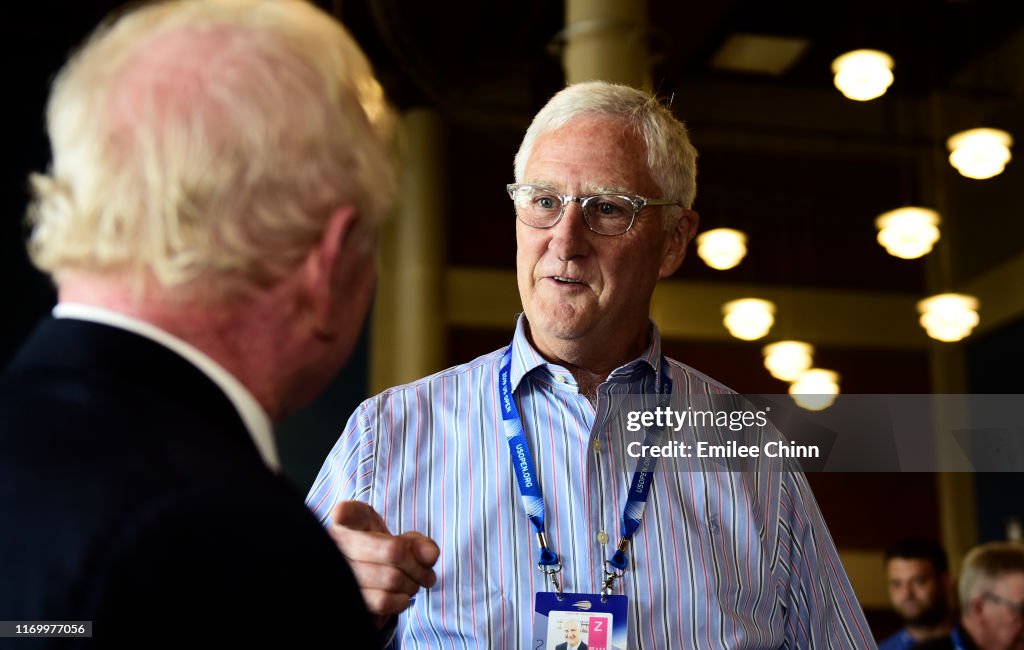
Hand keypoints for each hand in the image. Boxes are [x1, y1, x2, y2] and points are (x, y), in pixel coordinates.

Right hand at [329, 500, 438, 627]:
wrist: (371, 583)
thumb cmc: (387, 554)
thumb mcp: (407, 542)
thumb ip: (421, 544)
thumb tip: (430, 555)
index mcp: (352, 522)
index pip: (347, 514)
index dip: (343, 513)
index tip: (340, 514)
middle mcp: (338, 545)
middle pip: (392, 551)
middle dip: (418, 566)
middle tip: (427, 574)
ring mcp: (340, 574)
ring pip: (391, 579)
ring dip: (412, 585)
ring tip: (412, 584)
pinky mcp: (347, 601)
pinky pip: (383, 601)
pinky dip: (401, 601)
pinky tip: (400, 597)